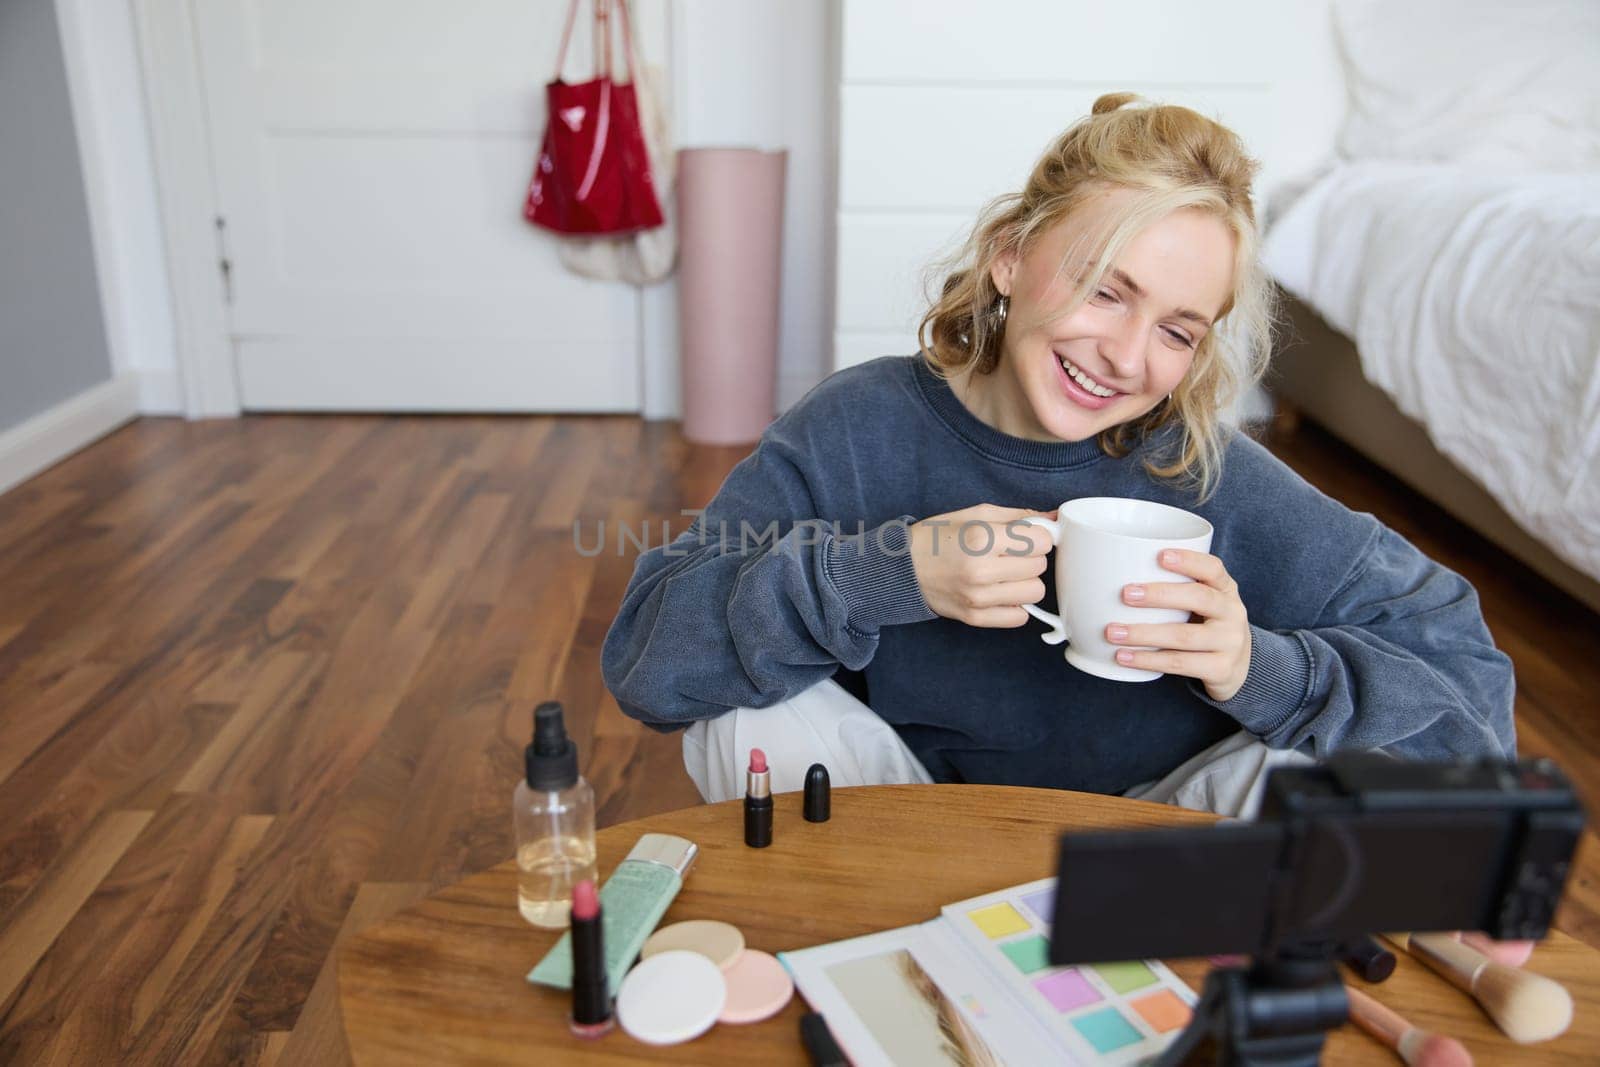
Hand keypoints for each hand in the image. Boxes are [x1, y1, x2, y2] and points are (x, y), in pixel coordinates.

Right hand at [909, 504, 1053, 627]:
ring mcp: (977, 597)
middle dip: (1030, 557)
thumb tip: (1055, 519)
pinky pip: (1019, 617)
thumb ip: (1018, 516)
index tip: (1026, 536)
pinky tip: (1000, 592)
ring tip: (1005, 574)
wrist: (902, 567)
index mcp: (980, 538)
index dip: (1037, 536)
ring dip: (1025, 582)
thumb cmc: (938, 537)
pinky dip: (1015, 605)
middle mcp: (980, 570)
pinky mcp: (974, 618)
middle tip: (1010, 554)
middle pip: (1040, 566)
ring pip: (1035, 592)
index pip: (1041, 541)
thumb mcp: (975, 514)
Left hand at [1105, 549, 1250, 701]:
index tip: (1160, 556)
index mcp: (1226, 589)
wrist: (1240, 667)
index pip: (1213, 568)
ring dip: (1144, 634)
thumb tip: (1114, 576)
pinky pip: (1180, 663)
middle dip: (1160, 595)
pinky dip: (1148, 660)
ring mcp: (1229, 642)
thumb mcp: (1205, 602)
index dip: (1189, 560)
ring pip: (1184, 636)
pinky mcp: (1221, 669)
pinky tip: (1123, 657)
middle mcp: (1232, 613)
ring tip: (1112, 632)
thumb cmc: (1208, 624)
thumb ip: (1177, 588)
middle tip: (1126, 594)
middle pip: (1199, 598)